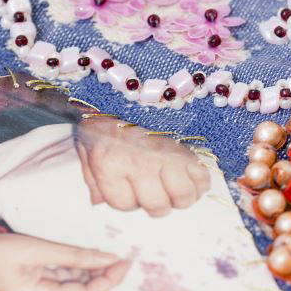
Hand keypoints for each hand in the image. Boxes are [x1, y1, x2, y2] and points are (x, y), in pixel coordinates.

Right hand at [0, 230, 128, 290]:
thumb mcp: (35, 248)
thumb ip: (72, 255)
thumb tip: (106, 258)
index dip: (107, 280)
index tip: (124, 262)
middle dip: (105, 284)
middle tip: (121, 262)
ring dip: (92, 279)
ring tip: (108, 258)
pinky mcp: (32, 289)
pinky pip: (61, 287)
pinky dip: (77, 275)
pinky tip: (87, 259)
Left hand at [76, 116, 209, 215]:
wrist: (126, 84)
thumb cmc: (105, 115)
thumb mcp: (88, 146)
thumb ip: (92, 178)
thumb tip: (97, 202)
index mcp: (109, 165)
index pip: (125, 205)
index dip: (129, 199)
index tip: (131, 186)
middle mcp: (138, 163)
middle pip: (158, 206)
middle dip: (157, 203)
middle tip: (157, 188)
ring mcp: (165, 154)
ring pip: (183, 196)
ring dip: (181, 196)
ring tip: (175, 184)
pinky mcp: (187, 145)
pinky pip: (202, 178)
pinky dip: (200, 182)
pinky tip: (190, 174)